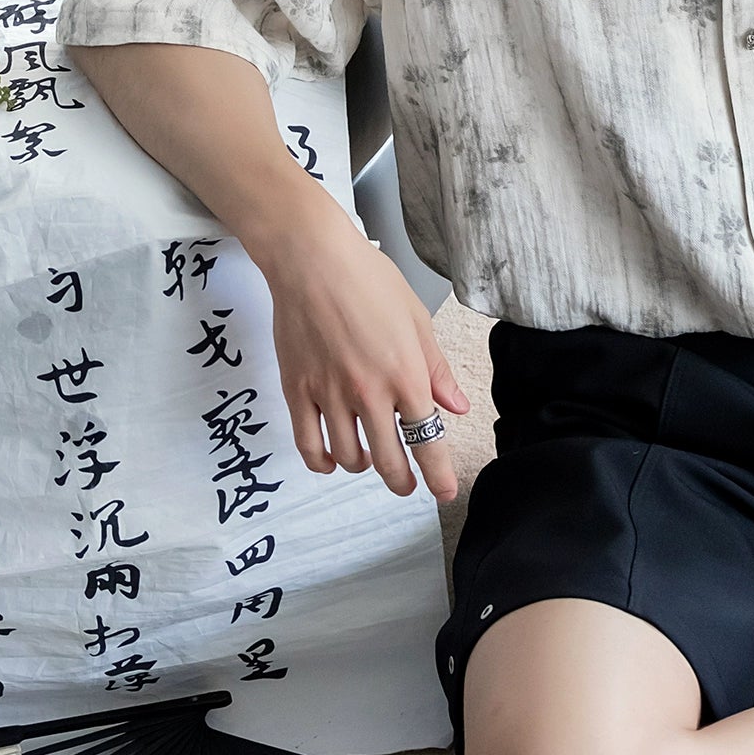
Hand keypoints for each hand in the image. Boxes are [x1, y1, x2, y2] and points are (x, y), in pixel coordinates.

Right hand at [264, 215, 470, 501]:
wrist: (313, 261)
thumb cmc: (369, 281)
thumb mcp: (416, 319)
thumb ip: (435, 369)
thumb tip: (456, 407)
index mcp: (405, 375)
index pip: (427, 440)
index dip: (437, 474)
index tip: (443, 493)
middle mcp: (369, 392)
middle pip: (388, 460)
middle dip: (401, 481)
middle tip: (407, 485)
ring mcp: (330, 395)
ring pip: (349, 457)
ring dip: (363, 466)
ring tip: (369, 458)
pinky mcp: (297, 391)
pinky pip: (309, 445)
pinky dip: (322, 462)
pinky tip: (332, 459)